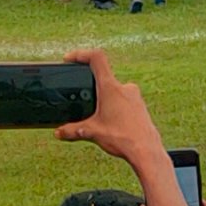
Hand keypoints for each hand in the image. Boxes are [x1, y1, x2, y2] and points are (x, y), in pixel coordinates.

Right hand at [51, 49, 163, 165]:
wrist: (146, 151)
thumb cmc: (122, 138)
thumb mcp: (92, 133)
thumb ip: (72, 130)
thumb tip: (59, 132)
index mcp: (111, 88)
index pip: (97, 58)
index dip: (81, 54)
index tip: (70, 59)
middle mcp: (124, 88)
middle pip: (104, 76)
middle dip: (91, 88)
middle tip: (83, 100)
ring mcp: (134, 96)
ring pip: (114, 90)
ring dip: (104, 99)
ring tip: (98, 116)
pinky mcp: (140, 105)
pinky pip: (124, 99)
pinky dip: (114, 106)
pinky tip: (112, 122)